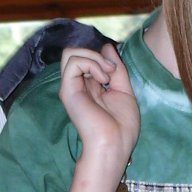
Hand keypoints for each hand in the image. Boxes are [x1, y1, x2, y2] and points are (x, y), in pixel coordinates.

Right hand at [59, 43, 139, 180]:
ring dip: (93, 58)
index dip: (102, 57)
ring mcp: (71, 88)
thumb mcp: (124, 90)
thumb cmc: (122, 126)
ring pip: (70, 53)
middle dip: (96, 54)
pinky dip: (91, 63)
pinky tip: (102, 79)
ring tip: (106, 75)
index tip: (115, 70)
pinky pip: (73, 62)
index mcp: (90, 87)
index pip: (87, 58)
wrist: (115, 144)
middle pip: (75, 53)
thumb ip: (116, 69)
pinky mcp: (68, 90)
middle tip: (111, 71)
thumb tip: (107, 46)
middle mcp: (77, 86)